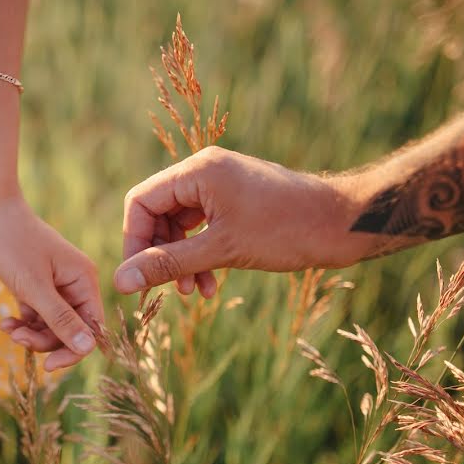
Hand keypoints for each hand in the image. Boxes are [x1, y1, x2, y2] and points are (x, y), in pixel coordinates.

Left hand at [0, 195, 102, 371]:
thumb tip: (88, 349)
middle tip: (18, 340)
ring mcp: (51, 283)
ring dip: (30, 333)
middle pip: (69, 329)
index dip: (73, 350)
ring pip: (49, 324)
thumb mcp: (35, 287)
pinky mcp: (30, 283)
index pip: (91, 328)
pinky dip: (21, 322)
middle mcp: (72, 282)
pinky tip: (5, 323)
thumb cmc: (10, 242)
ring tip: (8, 329)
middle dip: (45, 341)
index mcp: (83, 279)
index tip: (48, 367)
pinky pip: (34, 314)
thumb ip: (61, 319)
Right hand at [115, 146, 371, 293]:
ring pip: (179, 226)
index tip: (137, 278)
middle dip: (160, 254)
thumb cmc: (286, 230)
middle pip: (157, 214)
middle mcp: (205, 172)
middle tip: (166, 289)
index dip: (134, 241)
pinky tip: (209, 285)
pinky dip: (200, 256)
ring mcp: (220, 186)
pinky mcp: (234, 202)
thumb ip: (167, 264)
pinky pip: (201, 229)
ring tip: (191, 292)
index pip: (140, 202)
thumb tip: (120, 282)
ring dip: (180, 261)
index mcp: (198, 171)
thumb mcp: (220, 250)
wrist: (343, 224)